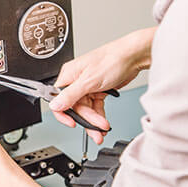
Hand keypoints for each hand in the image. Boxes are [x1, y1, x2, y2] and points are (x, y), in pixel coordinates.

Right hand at [49, 26, 156, 142]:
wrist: (133, 57)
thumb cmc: (112, 60)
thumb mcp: (89, 80)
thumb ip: (70, 95)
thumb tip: (54, 105)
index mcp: (69, 75)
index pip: (58, 99)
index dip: (63, 113)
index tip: (72, 123)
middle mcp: (76, 81)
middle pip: (76, 107)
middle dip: (87, 119)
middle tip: (97, 129)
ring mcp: (87, 86)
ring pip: (86, 109)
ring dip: (94, 120)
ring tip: (103, 128)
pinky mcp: (98, 90)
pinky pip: (95, 106)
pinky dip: (99, 115)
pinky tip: (103, 122)